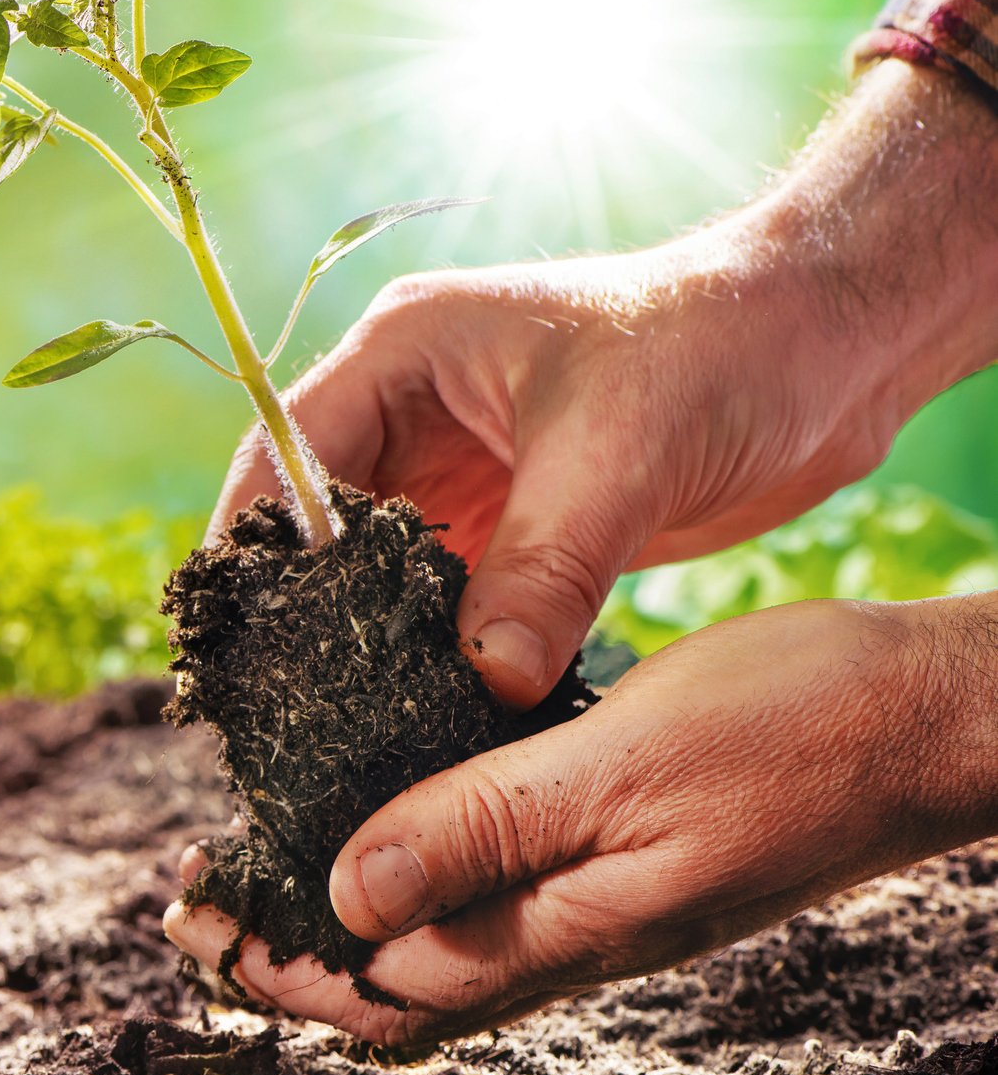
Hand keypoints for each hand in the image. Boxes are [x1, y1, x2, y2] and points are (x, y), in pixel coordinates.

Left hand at [164, 596, 997, 1048]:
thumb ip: (483, 830)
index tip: (190, 919)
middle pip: (394, 982)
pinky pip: (493, 891)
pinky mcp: (623, 859)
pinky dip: (416, 870)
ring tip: (262, 866)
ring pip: (440, 941)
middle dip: (285, 951)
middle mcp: (571, 938)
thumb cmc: (796, 728)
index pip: (381, 989)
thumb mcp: (619, 765)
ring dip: (342, 914)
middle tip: (195, 903)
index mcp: (562, 931)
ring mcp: (599, 905)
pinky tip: (391, 820)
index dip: (274, 963)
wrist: (930, 719)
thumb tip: (347, 898)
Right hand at [214, 61, 997, 709]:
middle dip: (298, 610)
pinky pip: (444, 603)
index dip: (256, 546)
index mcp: (405, 353)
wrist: (832, 350)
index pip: (285, 452)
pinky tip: (426, 715)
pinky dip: (434, 655)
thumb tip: (484, 681)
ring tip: (342, 726)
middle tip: (278, 706)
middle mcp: (413, 413)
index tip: (242, 640)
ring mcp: (460, 474)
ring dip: (366, 640)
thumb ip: (545, 569)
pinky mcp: (509, 529)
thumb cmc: (721, 348)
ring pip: (374, 574)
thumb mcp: (619, 455)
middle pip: (314, 524)